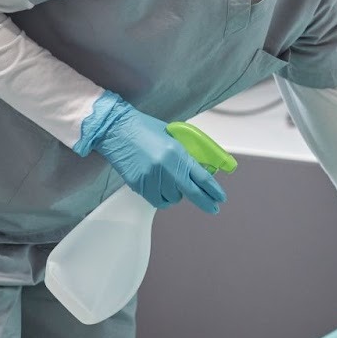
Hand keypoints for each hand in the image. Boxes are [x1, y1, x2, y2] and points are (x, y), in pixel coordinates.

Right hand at [80, 94, 226, 212]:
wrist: (116, 130)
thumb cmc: (143, 128)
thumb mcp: (171, 136)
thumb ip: (184, 154)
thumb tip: (198, 168)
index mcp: (177, 153)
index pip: (201, 176)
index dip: (213, 189)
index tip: (220, 197)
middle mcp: (166, 168)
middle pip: (191, 192)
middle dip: (205, 202)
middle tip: (213, 208)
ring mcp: (152, 178)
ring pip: (172, 198)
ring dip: (176, 194)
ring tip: (171, 183)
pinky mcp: (139, 185)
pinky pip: (156, 200)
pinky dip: (162, 198)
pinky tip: (161, 189)